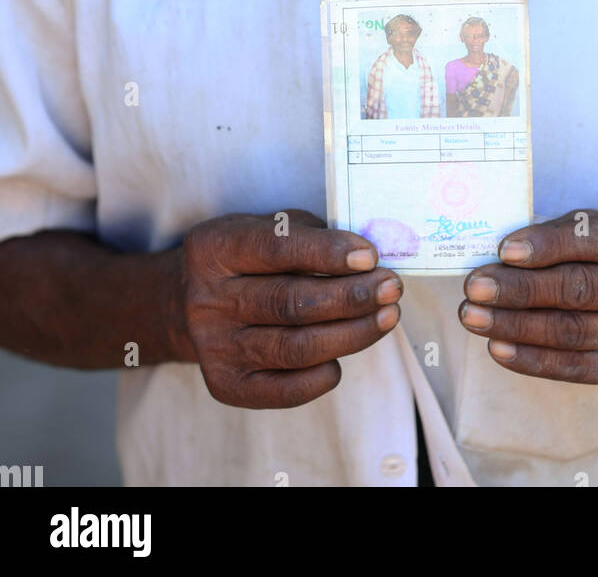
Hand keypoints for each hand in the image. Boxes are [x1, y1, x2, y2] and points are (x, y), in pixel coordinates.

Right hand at [178, 210, 401, 407]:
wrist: (186, 304)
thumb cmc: (245, 258)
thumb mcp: (263, 227)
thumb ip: (308, 235)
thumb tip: (367, 257)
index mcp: (216, 248)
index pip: (277, 248)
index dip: (328, 253)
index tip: (371, 256)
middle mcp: (208, 299)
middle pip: (291, 303)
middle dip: (351, 297)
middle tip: (392, 288)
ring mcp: (214, 347)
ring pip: (295, 347)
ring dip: (351, 333)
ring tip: (387, 317)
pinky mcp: (226, 385)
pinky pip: (284, 389)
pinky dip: (322, 375)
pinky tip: (344, 356)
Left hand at [459, 208, 597, 391]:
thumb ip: (571, 233)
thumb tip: (504, 253)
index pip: (595, 239)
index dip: (548, 245)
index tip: (504, 250)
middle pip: (579, 289)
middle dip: (519, 289)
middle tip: (475, 287)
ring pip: (571, 331)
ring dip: (514, 325)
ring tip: (474, 317)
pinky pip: (574, 367)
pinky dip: (531, 359)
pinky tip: (498, 347)